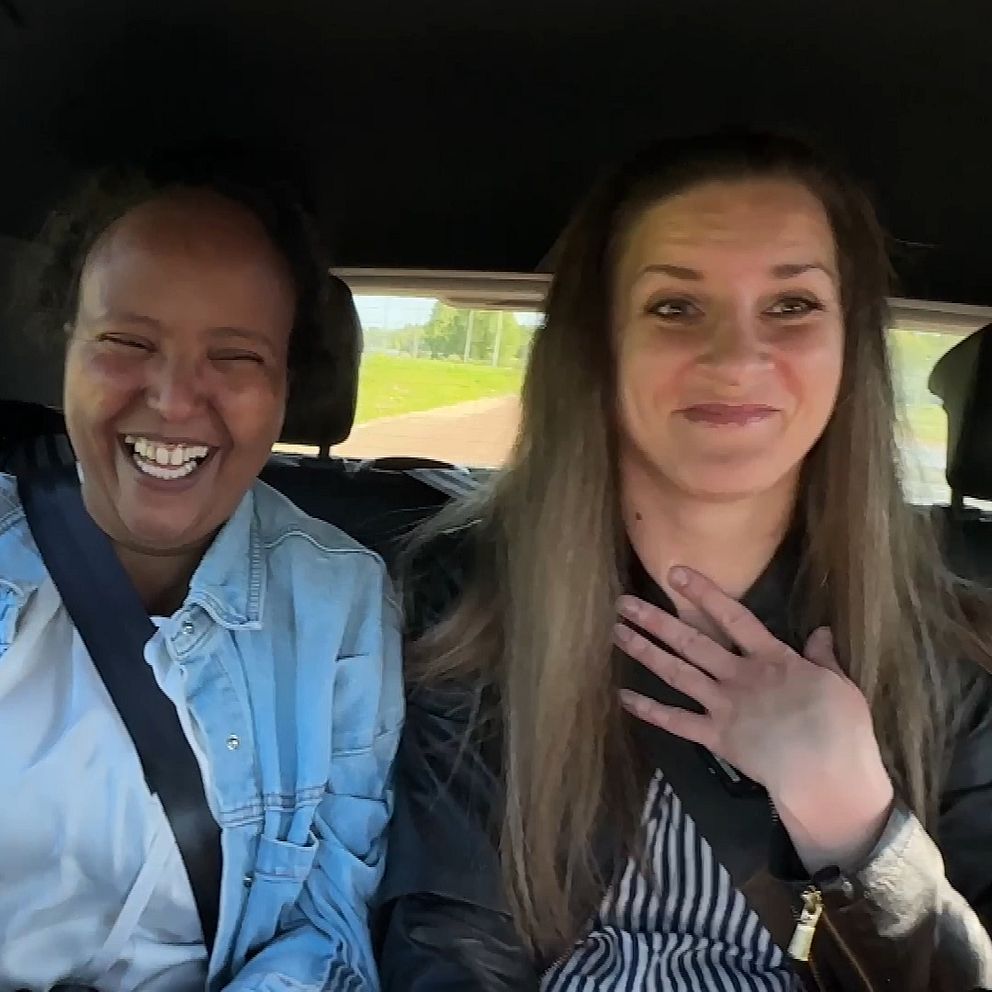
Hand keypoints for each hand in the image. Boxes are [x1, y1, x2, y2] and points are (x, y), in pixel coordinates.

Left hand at [615, 565, 894, 872]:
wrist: (827, 776)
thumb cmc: (842, 729)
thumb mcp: (840, 684)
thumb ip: (823, 656)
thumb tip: (820, 631)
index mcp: (772, 658)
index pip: (733, 616)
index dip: (703, 593)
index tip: (675, 573)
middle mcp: (740, 675)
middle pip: (691, 641)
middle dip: (655, 620)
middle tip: (624, 603)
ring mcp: (724, 706)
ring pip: (677, 673)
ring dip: (645, 652)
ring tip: (617, 633)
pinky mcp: (716, 738)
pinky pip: (676, 722)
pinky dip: (650, 710)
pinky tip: (624, 697)